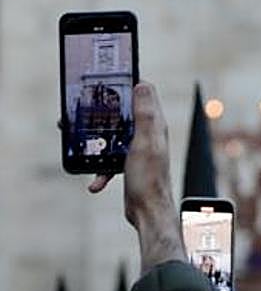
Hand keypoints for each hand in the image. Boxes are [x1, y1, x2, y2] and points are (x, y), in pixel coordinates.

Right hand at [90, 82, 184, 271]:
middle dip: (101, 113)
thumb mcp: (145, 142)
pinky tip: (94, 182)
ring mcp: (138, 150)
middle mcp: (148, 135)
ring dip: (95, 141)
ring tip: (77, 143)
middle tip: (80, 111)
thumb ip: (145, 115)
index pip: (143, 95)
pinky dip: (99, 169)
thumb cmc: (149, 179)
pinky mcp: (129, 165)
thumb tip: (143, 85)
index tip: (107, 78)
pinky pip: (109, 161)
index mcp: (154, 126)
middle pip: (122, 115)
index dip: (126, 84)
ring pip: (112, 137)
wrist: (149, 212)